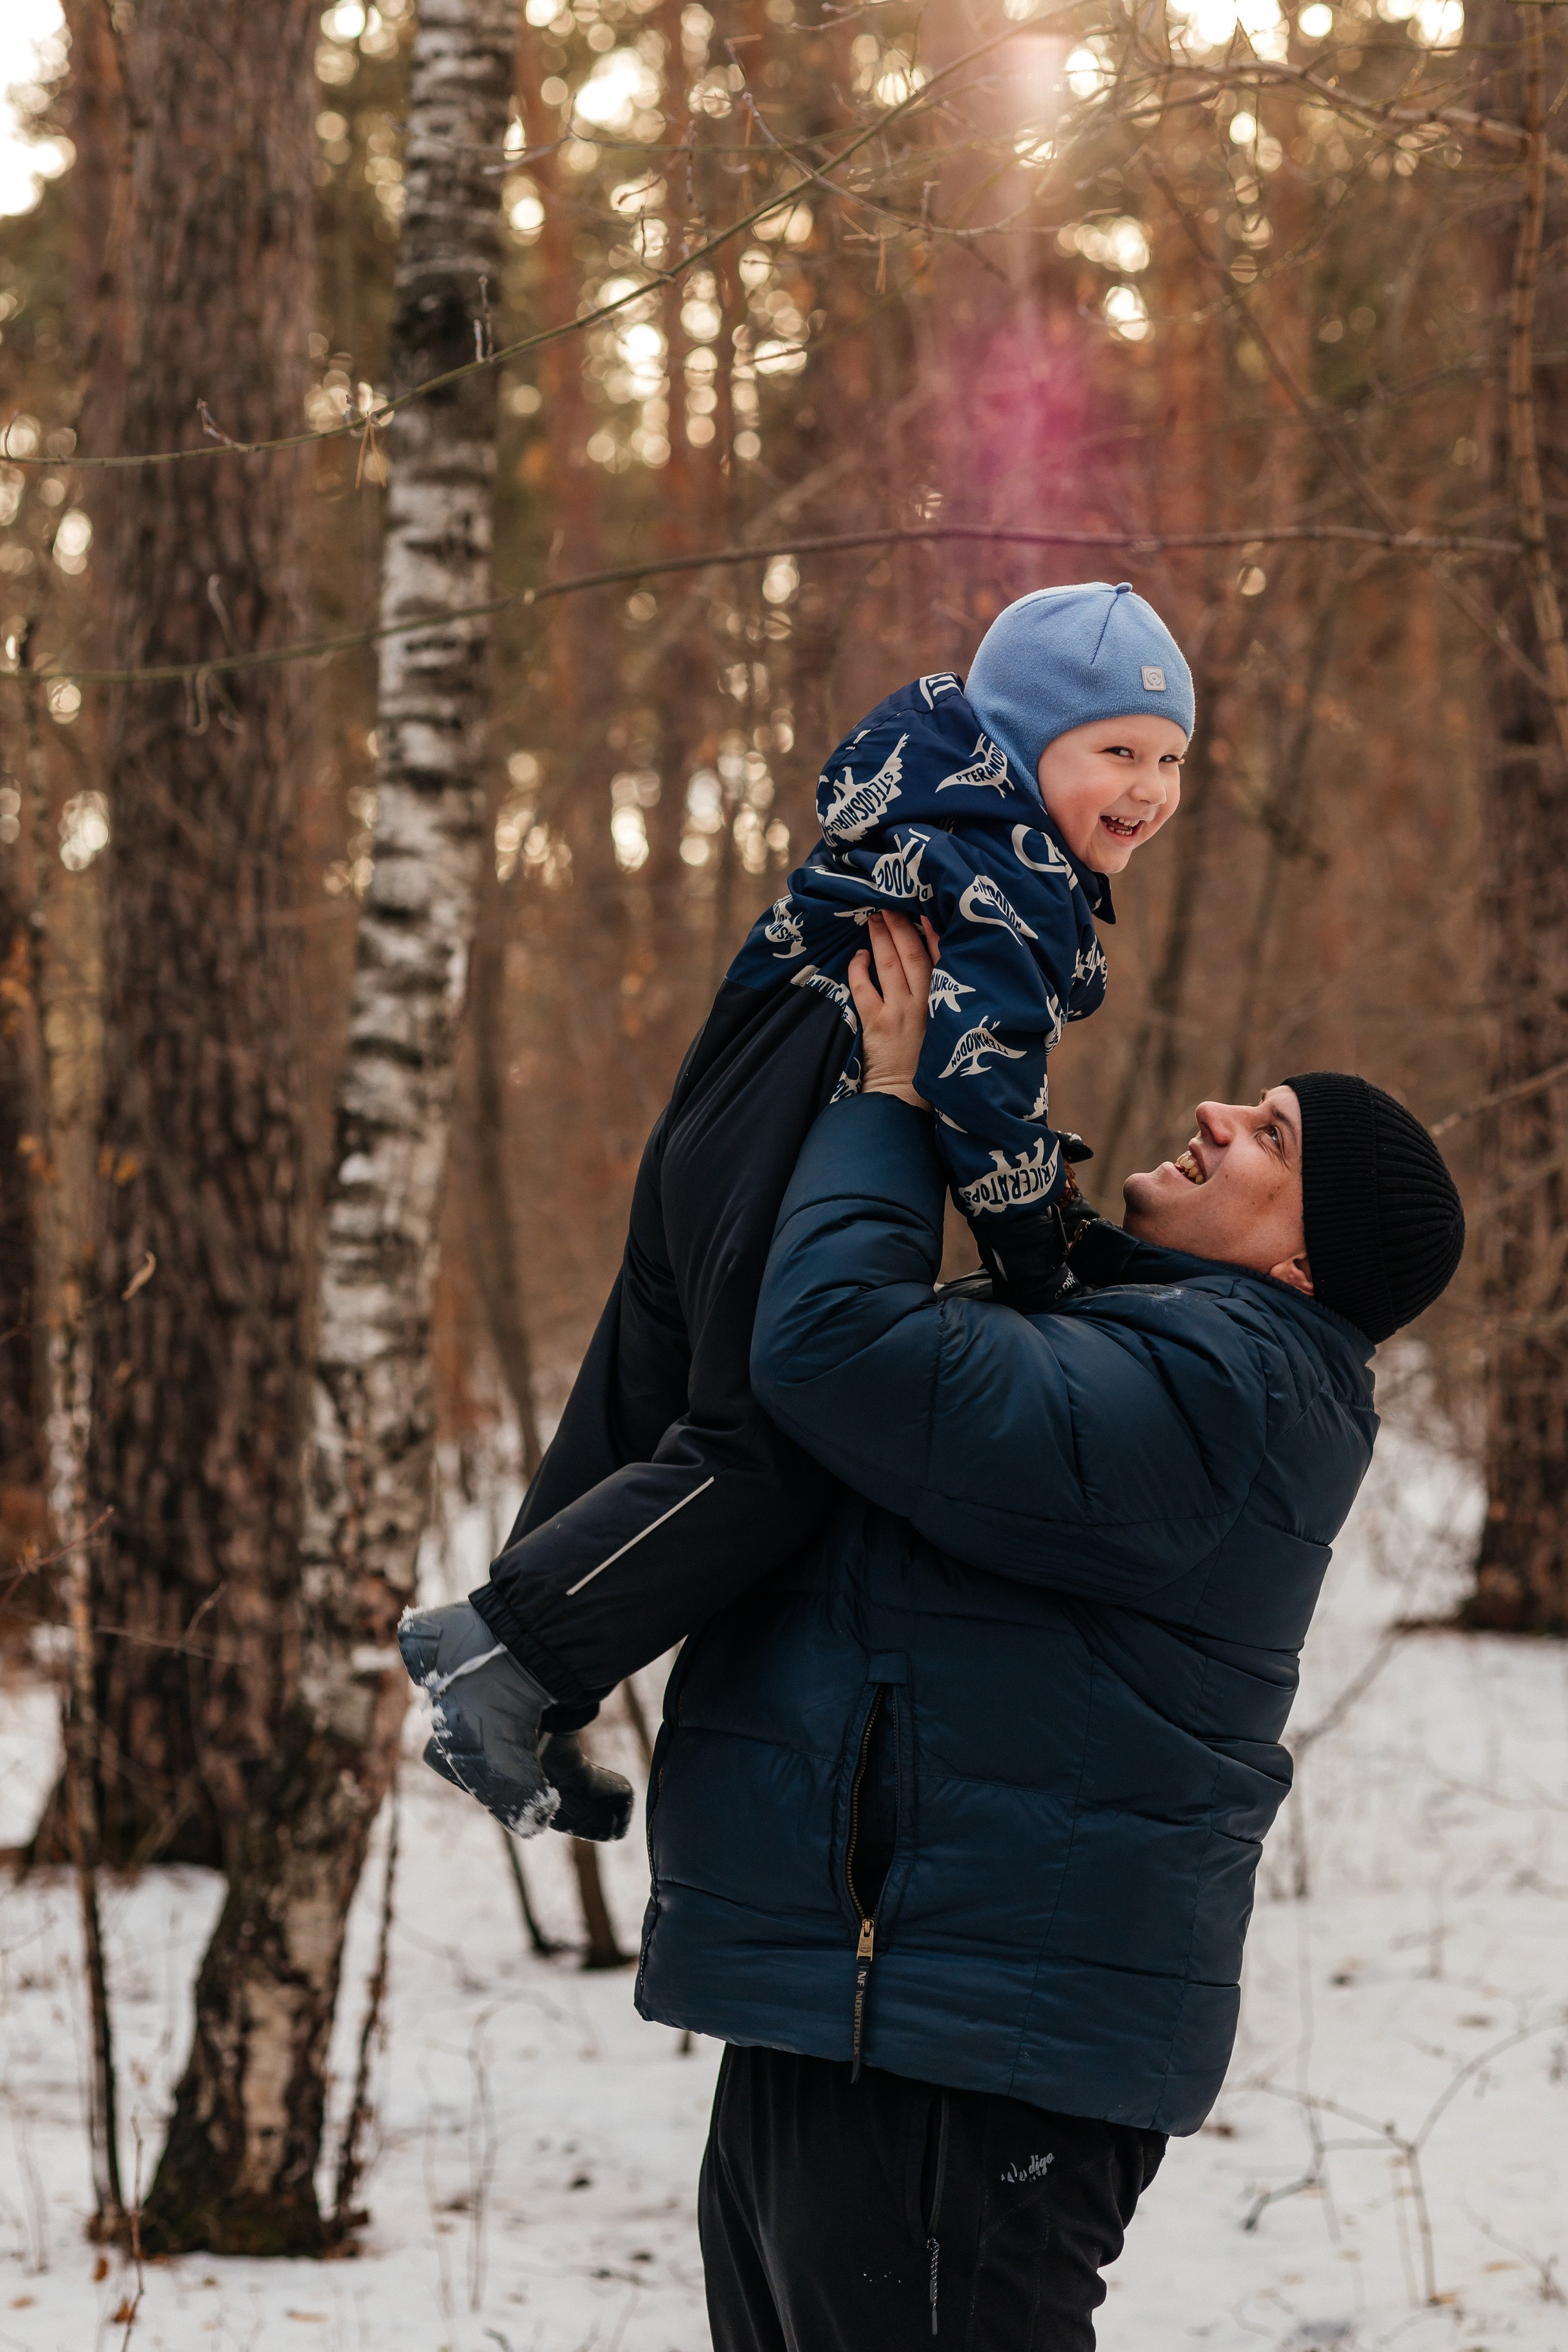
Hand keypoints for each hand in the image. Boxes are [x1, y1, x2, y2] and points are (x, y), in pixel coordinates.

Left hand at [846, 911, 939, 1107]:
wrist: (906, 1096)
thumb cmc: (926, 1059)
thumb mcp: (946, 1024)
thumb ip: (942, 994)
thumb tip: (932, 958)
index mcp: (944, 1002)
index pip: (941, 958)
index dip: (932, 931)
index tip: (923, 909)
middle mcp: (924, 1003)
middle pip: (911, 954)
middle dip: (899, 925)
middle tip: (889, 904)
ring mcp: (899, 1012)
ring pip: (889, 965)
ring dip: (880, 938)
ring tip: (873, 917)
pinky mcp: (876, 1023)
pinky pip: (863, 987)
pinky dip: (859, 968)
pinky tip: (859, 956)